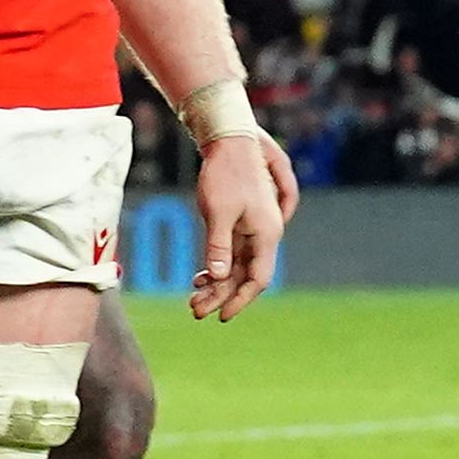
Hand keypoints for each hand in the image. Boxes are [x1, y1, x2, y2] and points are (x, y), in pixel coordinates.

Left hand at [189, 130, 285, 320]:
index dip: (239, 300)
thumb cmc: (225, 174)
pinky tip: (200, 277)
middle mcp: (265, 235)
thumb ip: (219, 246)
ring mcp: (254, 229)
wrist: (230, 142)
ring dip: (217, 283)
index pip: (257, 279)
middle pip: (245, 275)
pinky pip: (232, 253)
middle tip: (195, 311)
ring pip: (237, 266)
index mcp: (266, 234)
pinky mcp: (242, 222)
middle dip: (221, 296)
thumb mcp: (218, 212)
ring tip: (193, 299)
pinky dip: (217, 266)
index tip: (220, 316)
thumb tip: (219, 276)